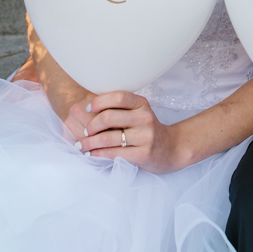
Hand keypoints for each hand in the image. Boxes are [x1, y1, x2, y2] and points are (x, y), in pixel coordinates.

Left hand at [67, 91, 183, 174]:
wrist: (171, 148)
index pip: (118, 96)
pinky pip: (114, 153)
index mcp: (142, 104)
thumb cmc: (147, 130)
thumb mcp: (139, 113)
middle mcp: (144, 118)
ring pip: (108, 138)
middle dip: (91, 125)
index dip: (100, 101)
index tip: (87, 108)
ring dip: (90, 143)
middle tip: (84, 132)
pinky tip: (91, 155)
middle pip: (109, 117)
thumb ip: (120, 108)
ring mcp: (145, 136)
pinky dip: (98, 154)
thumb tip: (89, 104)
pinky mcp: (143, 154)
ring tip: (81, 146)